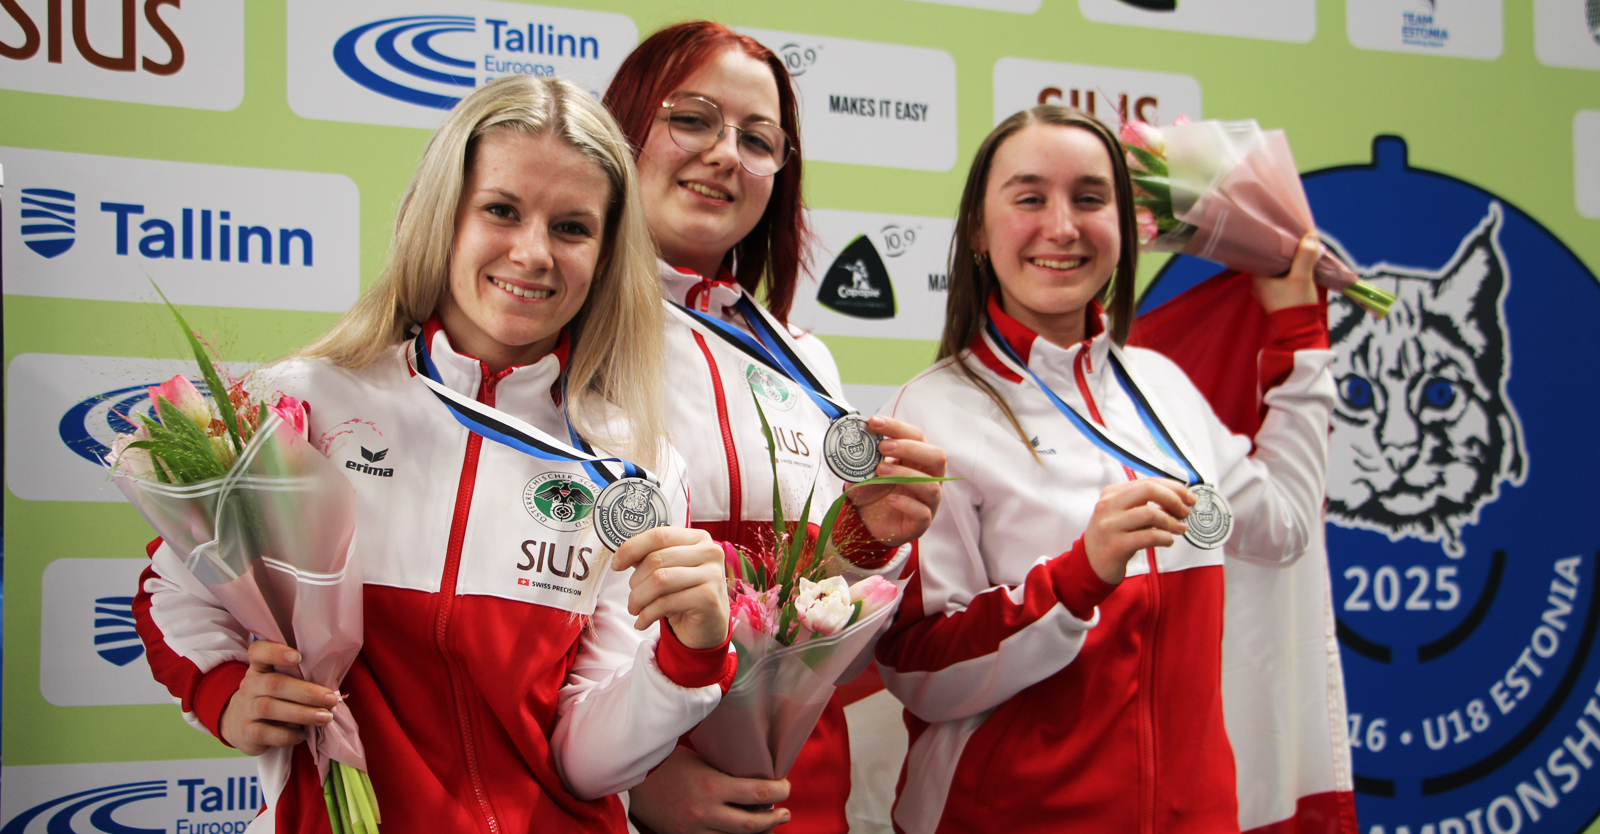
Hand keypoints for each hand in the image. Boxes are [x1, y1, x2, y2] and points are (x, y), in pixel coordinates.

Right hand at [219, 639, 338, 755]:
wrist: (240, 723)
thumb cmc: (272, 697)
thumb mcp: (280, 681)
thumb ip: (299, 678)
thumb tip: (334, 688)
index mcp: (259, 668)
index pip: (259, 652)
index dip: (276, 652)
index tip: (298, 657)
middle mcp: (250, 685)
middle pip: (274, 684)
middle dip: (307, 692)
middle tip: (331, 700)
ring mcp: (246, 709)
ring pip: (270, 708)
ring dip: (302, 714)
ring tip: (325, 718)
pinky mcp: (247, 733)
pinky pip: (267, 733)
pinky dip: (288, 735)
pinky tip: (303, 735)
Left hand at [612, 527, 729, 649]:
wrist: (709, 625)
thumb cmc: (686, 593)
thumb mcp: (669, 570)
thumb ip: (650, 558)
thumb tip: (621, 554)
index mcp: (698, 538)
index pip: (659, 535)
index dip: (632, 548)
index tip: (617, 564)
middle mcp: (710, 552)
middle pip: (657, 559)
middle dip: (635, 581)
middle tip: (632, 597)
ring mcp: (712, 574)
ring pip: (660, 580)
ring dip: (639, 598)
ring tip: (635, 609)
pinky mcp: (709, 598)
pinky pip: (667, 602)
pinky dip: (648, 614)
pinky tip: (643, 621)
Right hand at [629, 746, 791, 833]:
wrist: (630, 780)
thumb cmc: (665, 761)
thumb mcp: (699, 758)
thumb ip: (723, 768)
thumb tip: (751, 768)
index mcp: (712, 786)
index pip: (758, 792)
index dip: (779, 791)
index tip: (785, 786)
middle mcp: (706, 812)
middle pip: (752, 824)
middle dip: (774, 819)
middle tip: (785, 812)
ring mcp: (695, 829)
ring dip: (756, 832)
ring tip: (769, 824)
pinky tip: (738, 833)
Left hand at [844, 415, 946, 548]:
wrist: (865, 523)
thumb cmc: (872, 493)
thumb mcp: (866, 469)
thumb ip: (866, 453)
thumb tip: (856, 431)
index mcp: (918, 460)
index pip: (917, 437)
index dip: (897, 427)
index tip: (875, 422)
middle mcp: (928, 478)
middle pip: (937, 457)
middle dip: (910, 448)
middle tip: (883, 447)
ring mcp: (928, 502)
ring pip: (931, 486)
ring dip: (905, 474)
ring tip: (880, 470)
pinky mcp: (921, 523)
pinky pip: (922, 513)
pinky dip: (907, 504)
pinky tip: (890, 499)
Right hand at [1082, 479, 1195, 584]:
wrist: (1091, 565)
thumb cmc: (1113, 537)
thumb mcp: (1123, 514)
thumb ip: (1145, 504)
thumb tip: (1179, 499)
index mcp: (1112, 493)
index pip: (1148, 481)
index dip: (1174, 488)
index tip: (1189, 497)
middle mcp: (1108, 505)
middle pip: (1149, 490)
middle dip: (1174, 499)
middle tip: (1185, 511)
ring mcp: (1110, 525)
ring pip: (1150, 513)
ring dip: (1171, 521)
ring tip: (1179, 529)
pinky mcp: (1116, 545)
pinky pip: (1149, 536)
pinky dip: (1165, 538)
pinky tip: (1168, 541)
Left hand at [1253, 232, 1321, 312]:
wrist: (1301, 330)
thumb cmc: (1297, 303)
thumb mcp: (1302, 277)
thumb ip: (1305, 256)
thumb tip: (1311, 235)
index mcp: (1257, 278)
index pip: (1263, 254)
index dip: (1275, 245)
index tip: (1287, 236)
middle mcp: (1258, 285)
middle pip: (1271, 262)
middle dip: (1284, 253)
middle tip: (1297, 242)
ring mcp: (1266, 292)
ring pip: (1277, 270)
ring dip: (1288, 263)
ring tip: (1300, 252)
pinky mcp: (1276, 297)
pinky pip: (1281, 279)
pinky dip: (1289, 272)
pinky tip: (1300, 266)